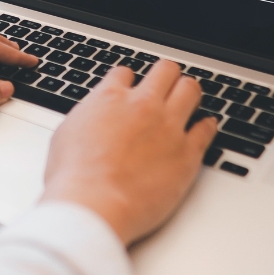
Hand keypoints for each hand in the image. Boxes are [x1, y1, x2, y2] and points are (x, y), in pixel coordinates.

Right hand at [41, 61, 216, 244]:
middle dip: (165, 76)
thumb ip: (87, 116)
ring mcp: (168, 126)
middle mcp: (143, 105)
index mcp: (111, 98)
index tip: (130, 89)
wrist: (94, 204)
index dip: (128, 81)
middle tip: (164, 86)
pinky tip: (203, 126)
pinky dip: (206, 124)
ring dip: (187, 92)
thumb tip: (92, 114)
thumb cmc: (74, 176)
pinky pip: (207, 128)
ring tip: (187, 99)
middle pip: (165, 70)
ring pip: (190, 89)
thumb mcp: (66, 133)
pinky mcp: (187, 153)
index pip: (126, 73)